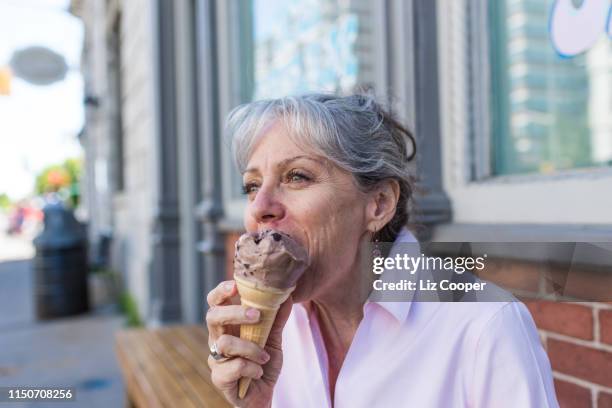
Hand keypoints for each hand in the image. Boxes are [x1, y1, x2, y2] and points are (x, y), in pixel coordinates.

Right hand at [206, 280, 292, 406]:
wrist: (263, 394)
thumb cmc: (263, 363)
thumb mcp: (274, 339)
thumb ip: (277, 319)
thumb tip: (288, 296)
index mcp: (228, 325)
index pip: (216, 302)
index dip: (221, 291)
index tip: (235, 285)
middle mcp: (217, 339)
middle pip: (212, 316)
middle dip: (234, 313)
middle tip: (256, 316)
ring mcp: (216, 359)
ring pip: (224, 343)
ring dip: (250, 348)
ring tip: (265, 355)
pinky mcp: (219, 378)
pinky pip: (232, 367)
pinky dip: (251, 367)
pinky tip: (259, 371)